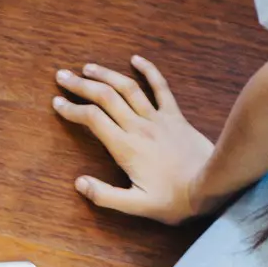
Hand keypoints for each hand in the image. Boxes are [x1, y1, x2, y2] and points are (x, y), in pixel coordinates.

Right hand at [54, 56, 213, 221]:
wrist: (211, 184)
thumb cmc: (174, 200)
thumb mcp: (137, 206)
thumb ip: (106, 195)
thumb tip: (79, 183)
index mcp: (126, 148)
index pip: (92, 120)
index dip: (72, 109)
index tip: (57, 103)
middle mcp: (138, 127)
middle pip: (105, 97)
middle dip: (81, 85)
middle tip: (62, 76)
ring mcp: (157, 118)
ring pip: (127, 88)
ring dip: (106, 74)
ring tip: (88, 67)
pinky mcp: (174, 116)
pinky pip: (160, 87)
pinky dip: (148, 70)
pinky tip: (136, 59)